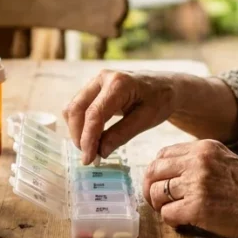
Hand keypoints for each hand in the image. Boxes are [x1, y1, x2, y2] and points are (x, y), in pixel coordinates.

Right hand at [63, 70, 179, 163]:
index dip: (88, 139)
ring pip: (73, 108)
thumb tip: (100, 152)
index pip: (94, 114)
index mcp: (119, 83)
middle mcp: (102, 78)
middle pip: (76, 109)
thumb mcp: (147, 119)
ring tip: (91, 149)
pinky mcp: (92, 89)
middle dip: (78, 136)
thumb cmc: (160, 100)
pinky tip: (91, 138)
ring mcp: (95, 82)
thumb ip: (122, 134)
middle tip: (89, 157)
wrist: (165, 86)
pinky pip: (77, 107)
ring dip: (77, 131)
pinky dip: (80, 125)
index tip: (89, 159)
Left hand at [142, 139, 237, 237]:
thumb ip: (200, 162)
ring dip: (162, 207)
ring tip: (176, 213)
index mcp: (205, 148)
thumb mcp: (227, 162)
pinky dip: (172, 221)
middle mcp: (199, 161)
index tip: (160, 185)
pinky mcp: (198, 208)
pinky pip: (167, 214)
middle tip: (159, 203)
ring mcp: (198, 184)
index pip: (162, 154)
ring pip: (157, 194)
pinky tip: (186, 223)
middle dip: (151, 190)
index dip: (157, 173)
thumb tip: (169, 174)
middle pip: (154, 172)